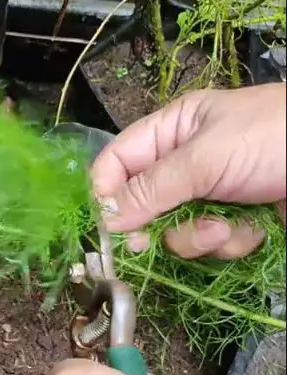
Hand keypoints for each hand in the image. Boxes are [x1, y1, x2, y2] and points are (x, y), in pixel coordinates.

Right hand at [91, 83, 286, 258]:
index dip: (107, 192)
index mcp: (174, 129)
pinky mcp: (240, 219)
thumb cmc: (274, 139)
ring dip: (196, 237)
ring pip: (177, 229)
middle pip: (143, 203)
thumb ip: (152, 188)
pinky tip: (251, 229)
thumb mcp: (206, 158)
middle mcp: (188, 161)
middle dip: (152, 225)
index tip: (107, 225)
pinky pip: (213, 241)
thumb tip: (105, 218)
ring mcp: (215, 192)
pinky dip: (230, 241)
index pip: (118, 161)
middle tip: (146, 245)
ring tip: (223, 227)